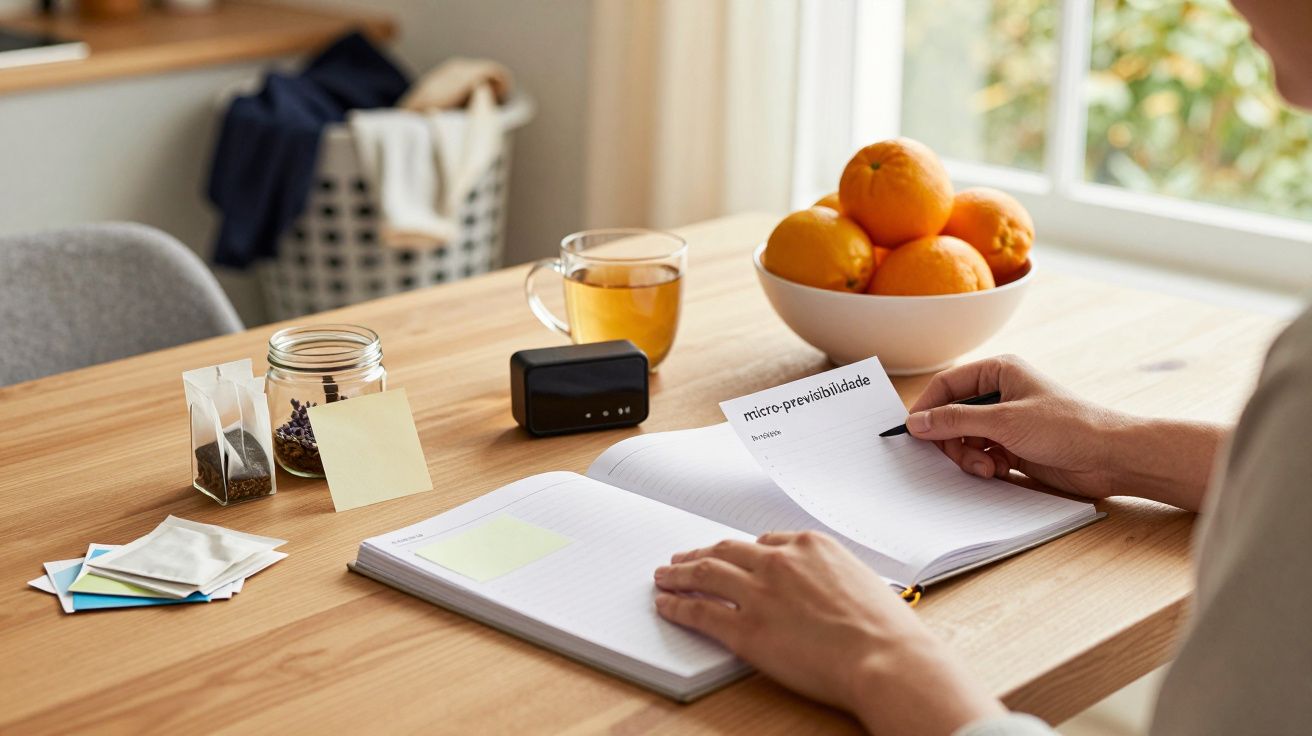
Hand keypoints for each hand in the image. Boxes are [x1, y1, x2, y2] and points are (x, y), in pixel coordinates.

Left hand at [654, 531, 1004, 735]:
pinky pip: (699, 610)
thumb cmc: (885, 630)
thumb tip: (823, 586)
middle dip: (701, 554)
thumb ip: (831, 576)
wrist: (884, 658)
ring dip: (679, 574)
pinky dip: (677, 605)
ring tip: (664, 576)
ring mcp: (759, 593)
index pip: (764, 542)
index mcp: (811, 546)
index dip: (741, 551)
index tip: (731, 555)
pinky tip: (667, 604)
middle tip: (684, 559)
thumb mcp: (861, 582)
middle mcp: (779, 562)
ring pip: (705, 573)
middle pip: (727, 550)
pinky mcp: (745, 629)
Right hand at [905, 354, 1122, 498]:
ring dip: (970, 456)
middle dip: (953, 440)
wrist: (1110, 457)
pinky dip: (984, 465)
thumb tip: (916, 423)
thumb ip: (956, 420)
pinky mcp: (1014, 446)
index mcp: (999, 372)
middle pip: (952, 415)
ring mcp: (1007, 421)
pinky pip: (981, 454)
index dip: (928, 408)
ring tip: (990, 468)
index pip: (947, 385)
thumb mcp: (1005, 421)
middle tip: (962, 458)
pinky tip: (1002, 470)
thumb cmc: (1067, 427)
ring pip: (965, 438)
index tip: (914, 433)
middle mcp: (1001, 393)